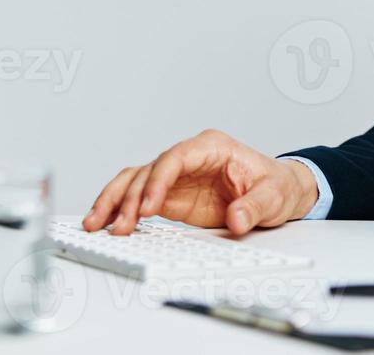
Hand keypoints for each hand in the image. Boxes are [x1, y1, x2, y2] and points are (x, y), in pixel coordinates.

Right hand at [83, 129, 318, 235]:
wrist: (278, 192)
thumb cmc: (276, 185)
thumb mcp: (274, 195)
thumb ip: (256, 206)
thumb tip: (237, 219)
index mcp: (211, 147)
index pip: (175, 157)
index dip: (158, 180)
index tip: (147, 207)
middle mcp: (189, 158)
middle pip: (148, 170)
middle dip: (129, 197)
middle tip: (119, 225)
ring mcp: (177, 177)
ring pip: (135, 181)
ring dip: (114, 201)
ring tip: (95, 224)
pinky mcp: (171, 196)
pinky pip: (139, 198)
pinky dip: (121, 209)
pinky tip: (106, 223)